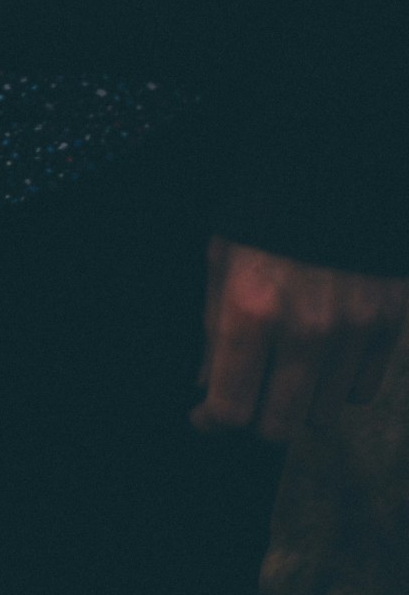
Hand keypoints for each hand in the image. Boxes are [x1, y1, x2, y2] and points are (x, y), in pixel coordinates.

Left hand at [190, 236, 408, 440]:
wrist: (339, 169)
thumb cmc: (267, 216)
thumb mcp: (222, 263)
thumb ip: (214, 332)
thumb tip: (207, 386)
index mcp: (252, 312)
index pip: (231, 407)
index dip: (212, 421)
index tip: (205, 416)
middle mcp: (306, 330)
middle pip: (277, 425)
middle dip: (255, 419)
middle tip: (247, 398)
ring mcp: (354, 330)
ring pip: (322, 414)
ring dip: (299, 403)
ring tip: (286, 374)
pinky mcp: (390, 324)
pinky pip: (362, 391)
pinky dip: (340, 386)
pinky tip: (324, 362)